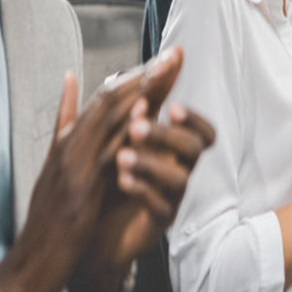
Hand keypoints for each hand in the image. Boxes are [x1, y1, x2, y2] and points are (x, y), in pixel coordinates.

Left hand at [75, 97, 215, 291]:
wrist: (90, 228)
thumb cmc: (107, 177)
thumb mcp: (113, 133)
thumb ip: (131, 99)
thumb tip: (142, 63)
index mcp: (171, 146)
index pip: (201, 130)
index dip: (193, 118)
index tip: (172, 106)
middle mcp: (177, 168)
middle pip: (194, 147)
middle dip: (167, 134)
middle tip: (136, 127)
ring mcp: (171, 195)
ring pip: (181, 178)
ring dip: (152, 163)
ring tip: (121, 157)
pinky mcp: (158, 220)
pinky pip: (161, 206)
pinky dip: (142, 190)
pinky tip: (122, 180)